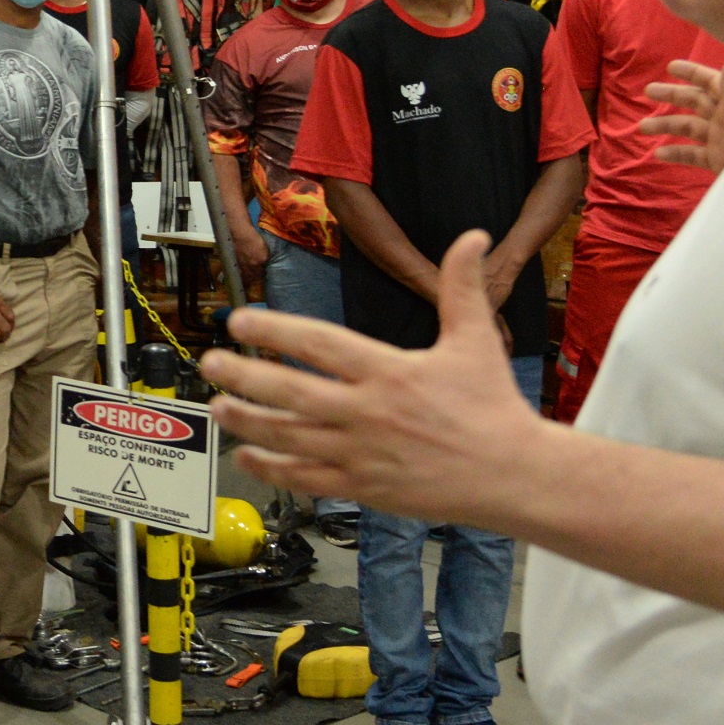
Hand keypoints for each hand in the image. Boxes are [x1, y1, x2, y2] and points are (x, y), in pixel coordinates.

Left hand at [201, 230, 538, 524]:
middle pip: (291, 392)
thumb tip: (473, 237)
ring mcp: (361, 453)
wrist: (513, 475)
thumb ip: (463, 286)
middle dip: (243, 375)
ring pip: (290, 437)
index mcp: (390, 372)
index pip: (319, 344)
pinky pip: (305, 478)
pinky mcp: (362, 487)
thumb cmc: (492, 409)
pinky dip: (271, 470)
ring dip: (247, 421)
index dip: (275, 329)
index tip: (240, 320)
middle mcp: (368, 412)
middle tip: (210, 363)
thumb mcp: (476, 340)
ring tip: (218, 406)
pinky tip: (246, 458)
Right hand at [641, 54, 723, 174]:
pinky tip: (658, 154)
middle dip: (672, 96)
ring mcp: (720, 140)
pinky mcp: (717, 160)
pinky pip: (692, 154)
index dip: (692, 73)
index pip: (711, 82)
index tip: (670, 67)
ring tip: (642, 127)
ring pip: (689, 127)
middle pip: (695, 102)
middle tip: (647, 92)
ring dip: (666, 125)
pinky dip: (675, 153)